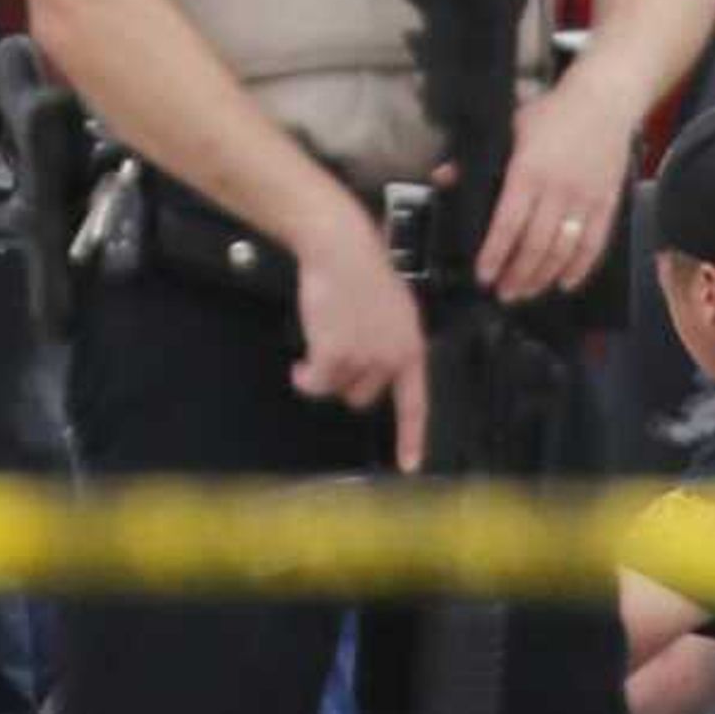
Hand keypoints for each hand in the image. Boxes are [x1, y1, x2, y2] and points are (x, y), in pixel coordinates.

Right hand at [290, 206, 431, 467]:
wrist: (341, 248)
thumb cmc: (362, 269)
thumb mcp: (392, 308)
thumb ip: (389, 341)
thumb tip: (375, 369)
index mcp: (411, 346)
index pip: (415, 403)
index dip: (412, 437)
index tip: (410, 465)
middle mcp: (392, 358)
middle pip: (365, 396)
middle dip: (348, 379)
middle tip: (337, 351)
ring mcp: (364, 358)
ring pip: (337, 389)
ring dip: (324, 373)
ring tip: (320, 343)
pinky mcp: (334, 355)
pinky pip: (315, 384)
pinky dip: (304, 377)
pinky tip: (299, 365)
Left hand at [474, 78, 638, 303]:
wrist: (604, 101)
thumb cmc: (552, 114)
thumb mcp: (509, 127)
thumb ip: (476, 159)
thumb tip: (442, 178)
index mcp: (528, 173)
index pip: (508, 224)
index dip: (495, 254)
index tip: (484, 275)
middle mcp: (558, 191)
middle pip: (536, 245)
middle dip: (517, 274)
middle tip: (503, 294)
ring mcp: (585, 200)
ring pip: (563, 250)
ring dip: (543, 276)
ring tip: (526, 293)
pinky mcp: (607, 204)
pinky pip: (594, 244)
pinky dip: (580, 268)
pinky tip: (565, 283)